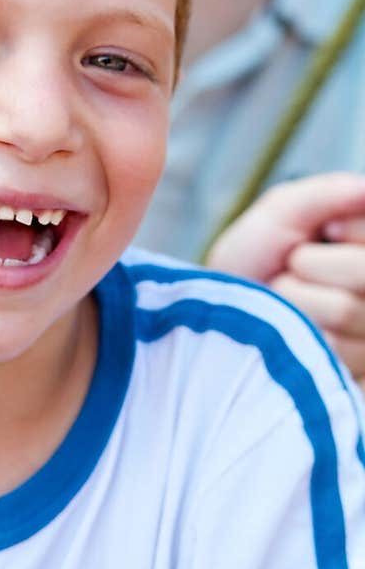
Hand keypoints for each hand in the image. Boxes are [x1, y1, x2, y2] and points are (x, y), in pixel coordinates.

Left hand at [207, 174, 364, 384]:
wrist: (219, 318)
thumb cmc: (254, 260)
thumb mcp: (281, 213)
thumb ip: (325, 194)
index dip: (340, 230)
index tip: (321, 233)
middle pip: (364, 270)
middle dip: (308, 264)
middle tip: (291, 269)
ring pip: (346, 310)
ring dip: (297, 302)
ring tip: (287, 304)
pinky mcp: (362, 374)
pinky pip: (336, 352)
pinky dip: (301, 338)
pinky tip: (297, 336)